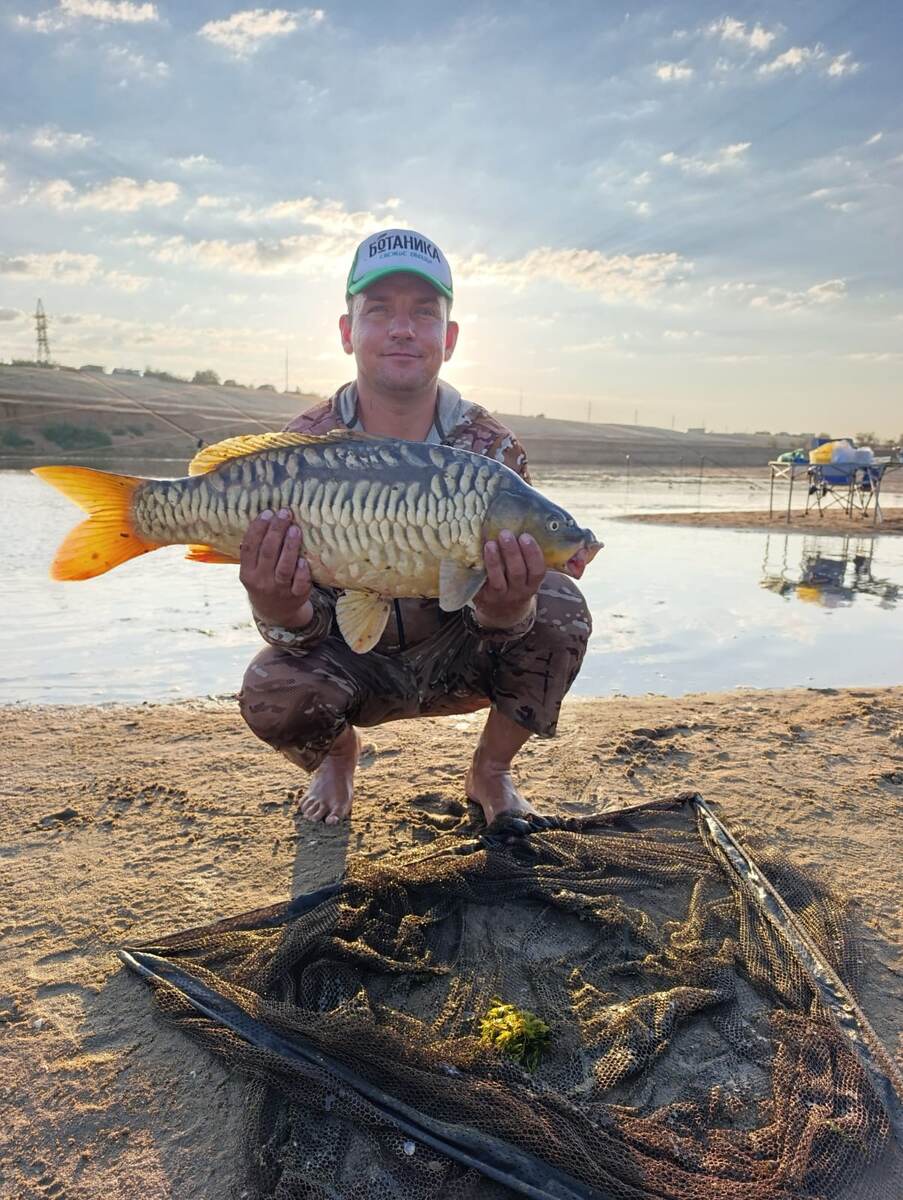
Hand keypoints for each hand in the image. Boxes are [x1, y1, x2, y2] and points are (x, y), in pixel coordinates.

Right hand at [239, 508, 313, 627]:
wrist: (275, 612)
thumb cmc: (264, 581)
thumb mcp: (252, 570)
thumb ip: (255, 551)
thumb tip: (265, 518)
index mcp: (247, 573)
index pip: (249, 547)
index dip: (257, 529)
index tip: (267, 512)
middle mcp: (261, 581)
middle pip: (268, 553)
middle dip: (276, 531)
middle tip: (285, 513)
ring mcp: (279, 589)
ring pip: (284, 567)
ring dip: (290, 546)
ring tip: (295, 529)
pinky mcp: (296, 596)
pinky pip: (299, 583)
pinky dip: (301, 572)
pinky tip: (303, 559)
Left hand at [473, 530, 545, 628]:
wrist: (503, 612)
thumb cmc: (516, 583)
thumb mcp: (527, 577)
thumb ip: (527, 558)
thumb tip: (522, 523)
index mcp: (532, 584)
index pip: (537, 570)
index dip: (533, 554)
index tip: (526, 536)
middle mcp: (518, 592)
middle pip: (517, 572)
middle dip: (512, 552)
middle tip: (506, 533)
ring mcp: (500, 596)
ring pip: (498, 579)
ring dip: (494, 560)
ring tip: (490, 543)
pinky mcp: (484, 597)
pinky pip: (481, 584)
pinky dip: (480, 570)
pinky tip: (476, 555)